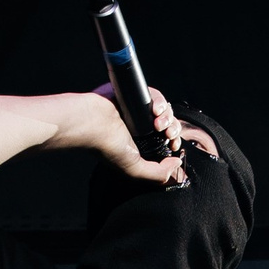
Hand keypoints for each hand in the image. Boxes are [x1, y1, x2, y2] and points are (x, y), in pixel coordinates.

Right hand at [60, 85, 218, 186]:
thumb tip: (176, 164)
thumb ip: (158, 173)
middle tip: (167, 134)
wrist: (92, 123)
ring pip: (164, 110)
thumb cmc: (106, 147)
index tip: (172, 145)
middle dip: (173, 129)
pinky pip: (155, 95)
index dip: (174, 142)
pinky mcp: (135, 94)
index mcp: (140, 143)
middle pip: (169, 124)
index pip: (166, 141)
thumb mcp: (135, 169)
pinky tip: (155, 110)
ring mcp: (138, 110)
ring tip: (158, 122)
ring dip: (168, 117)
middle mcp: (140, 127)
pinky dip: (160, 102)